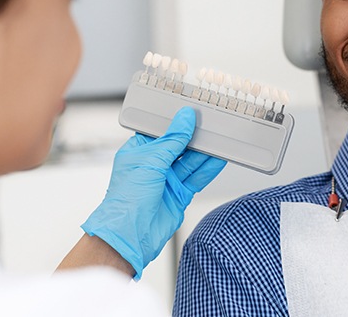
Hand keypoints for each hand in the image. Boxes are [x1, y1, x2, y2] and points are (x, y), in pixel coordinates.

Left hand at [81, 107, 225, 279]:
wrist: (130, 235)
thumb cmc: (127, 199)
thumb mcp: (151, 160)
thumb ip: (172, 139)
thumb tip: (185, 118)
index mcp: (139, 152)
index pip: (162, 131)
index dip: (177, 122)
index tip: (193, 112)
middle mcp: (153, 165)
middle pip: (179, 146)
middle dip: (194, 137)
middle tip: (211, 125)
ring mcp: (167, 180)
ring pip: (191, 162)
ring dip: (204, 153)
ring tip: (220, 140)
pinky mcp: (179, 194)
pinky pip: (197, 178)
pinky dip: (208, 169)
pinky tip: (219, 159)